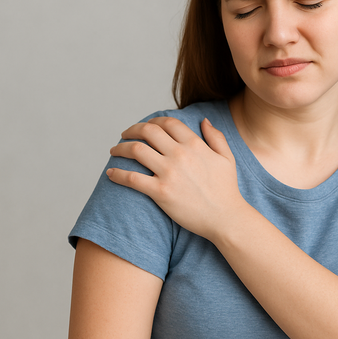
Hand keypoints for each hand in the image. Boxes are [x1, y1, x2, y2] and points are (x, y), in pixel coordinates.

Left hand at [106, 116, 248, 241]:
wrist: (226, 218)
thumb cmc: (227, 190)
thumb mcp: (227, 158)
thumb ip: (216, 136)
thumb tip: (204, 120)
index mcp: (195, 144)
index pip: (167, 123)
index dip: (153, 121)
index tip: (145, 126)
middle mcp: (180, 154)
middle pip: (148, 132)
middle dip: (132, 130)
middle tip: (124, 135)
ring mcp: (169, 173)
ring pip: (136, 150)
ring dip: (120, 148)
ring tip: (115, 151)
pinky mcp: (160, 192)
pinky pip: (132, 178)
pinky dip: (117, 174)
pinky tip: (111, 173)